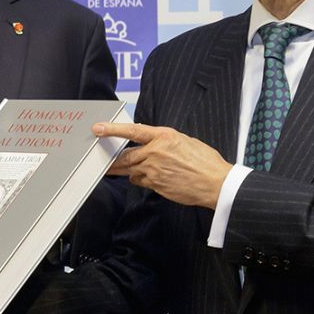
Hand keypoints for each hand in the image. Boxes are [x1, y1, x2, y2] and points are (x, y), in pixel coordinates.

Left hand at [96, 121, 231, 209]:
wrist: (214, 183)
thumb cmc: (205, 162)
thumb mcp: (185, 141)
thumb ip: (165, 141)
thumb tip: (154, 143)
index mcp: (164, 136)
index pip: (132, 131)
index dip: (113, 130)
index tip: (99, 128)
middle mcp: (155, 152)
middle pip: (125, 156)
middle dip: (113, 159)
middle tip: (102, 160)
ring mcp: (153, 170)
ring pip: (131, 171)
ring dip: (128, 170)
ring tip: (132, 169)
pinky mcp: (155, 185)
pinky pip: (140, 182)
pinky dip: (141, 179)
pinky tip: (151, 178)